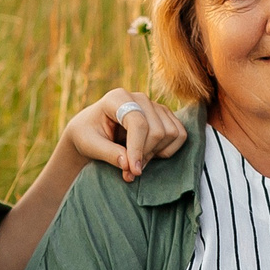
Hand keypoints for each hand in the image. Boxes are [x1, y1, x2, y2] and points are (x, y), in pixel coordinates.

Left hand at [64, 88, 185, 180]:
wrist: (94, 131)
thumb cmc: (88, 135)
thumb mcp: (89, 145)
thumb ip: (108, 153)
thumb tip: (129, 165)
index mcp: (117, 98)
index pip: (138, 122)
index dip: (137, 149)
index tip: (134, 171)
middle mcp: (139, 98)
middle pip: (156, 130)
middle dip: (145, 155)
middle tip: (130, 171)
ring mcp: (155, 105)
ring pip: (171, 133)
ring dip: (156, 153)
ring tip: (137, 162)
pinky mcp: (166, 116)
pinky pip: (180, 134)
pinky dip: (169, 150)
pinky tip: (150, 154)